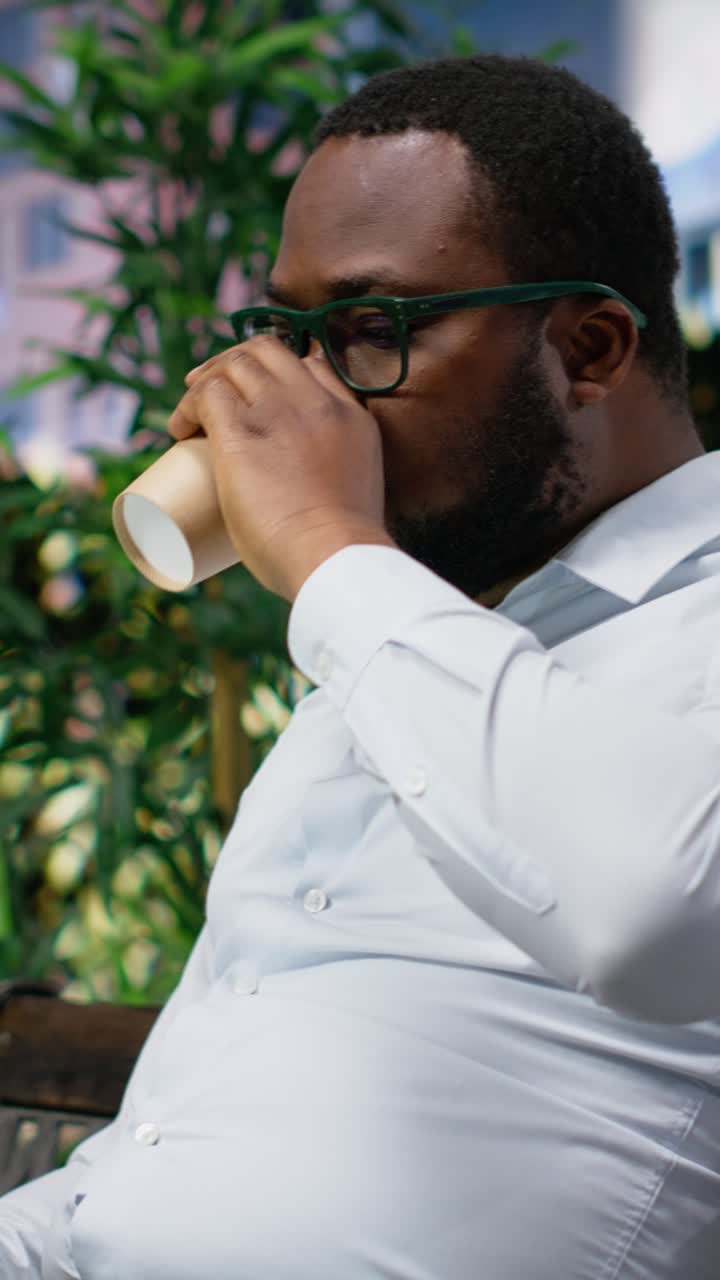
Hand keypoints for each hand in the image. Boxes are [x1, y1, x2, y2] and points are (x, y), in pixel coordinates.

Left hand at [166, 336, 396, 601]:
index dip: (278, 372)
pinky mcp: (241, 431)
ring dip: (207, 379)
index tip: (258, 393)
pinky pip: (206, 394)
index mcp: (350, 416)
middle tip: (210, 386)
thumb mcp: (359, 496)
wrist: (335, 555)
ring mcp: (278, 411)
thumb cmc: (340, 548)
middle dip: (234, 360)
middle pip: (268, 351)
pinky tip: (178, 430)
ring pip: (234, 364)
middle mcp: (315, 402)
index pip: (312, 365)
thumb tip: (315, 507)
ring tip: (190, 412)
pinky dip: (187, 405)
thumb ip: (341, 484)